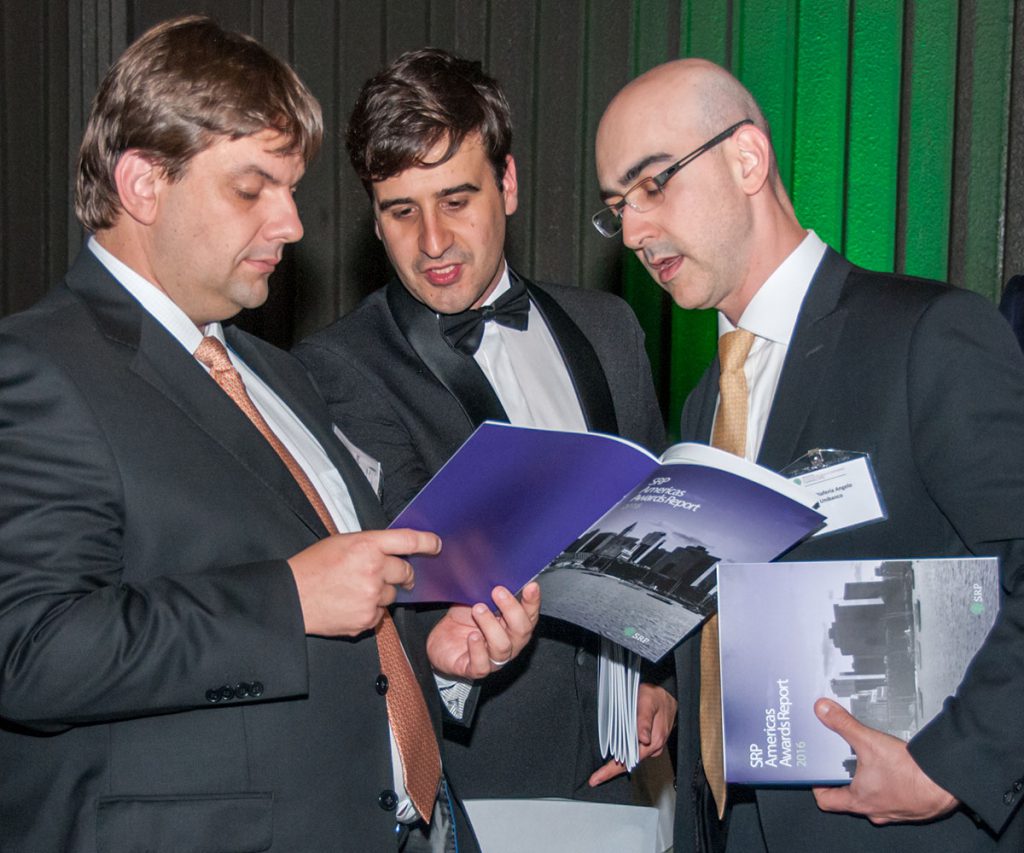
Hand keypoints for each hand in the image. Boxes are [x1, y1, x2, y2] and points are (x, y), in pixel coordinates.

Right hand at [288, 528, 438, 636]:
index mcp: (367, 545)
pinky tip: (351, 604)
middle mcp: (373, 570)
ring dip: (382, 592)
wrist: (291, 598)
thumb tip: (394, 550)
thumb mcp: (342, 542)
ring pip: (392, 595)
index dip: (427, 543)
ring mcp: (371, 596)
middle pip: (406, 572)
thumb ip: (371, 545)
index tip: (436, 545)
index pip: (408, 541)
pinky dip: (370, 610)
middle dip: (402, 573)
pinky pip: (380, 614)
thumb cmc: (313, 567)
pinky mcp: (366, 619)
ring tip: (356, 589)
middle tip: (392, 574)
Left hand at [427, 582, 540, 678]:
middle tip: (497, 592)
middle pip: (521, 631)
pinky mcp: (475, 669)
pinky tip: (472, 636)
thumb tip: (497, 574)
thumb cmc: (464, 620)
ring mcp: (493, 659)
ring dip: (491, 626)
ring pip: (502, 646)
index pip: (530, 614)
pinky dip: (478, 649)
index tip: (531, 586)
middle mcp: (509, 643)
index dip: (533, 601)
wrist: (441, 641)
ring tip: (478, 609)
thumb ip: (490, 592)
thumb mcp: (477, 600)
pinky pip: (482, 665)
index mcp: (513, 625)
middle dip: (511, 610)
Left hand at [589, 683, 677, 785]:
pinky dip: (624, 751)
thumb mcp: (648, 701)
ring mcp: (651, 747)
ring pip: (631, 757)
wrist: (668, 697)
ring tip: (602, 768)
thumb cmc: (656, 697)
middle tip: (595, 777)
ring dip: (617, 760)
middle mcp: (653, 748)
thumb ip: (644, 719)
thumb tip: (643, 738)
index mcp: (654, 741)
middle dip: (611, 769)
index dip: (611, 770)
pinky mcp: (648, 744)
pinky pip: (634, 750)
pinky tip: (616, 750)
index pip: (630, 761)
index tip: (596, 779)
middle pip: (629, 763)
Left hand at [812, 698, 957, 823]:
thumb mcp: (868, 741)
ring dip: (866, 782)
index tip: (816, 774)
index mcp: (858, 800)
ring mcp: (893, 812)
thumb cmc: (910, 772)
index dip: (818, 786)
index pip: (826, 801)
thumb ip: (843, 724)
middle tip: (839, 763)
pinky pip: (892, 798)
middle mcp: (874, 810)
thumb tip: (823, 711)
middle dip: (842, 780)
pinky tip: (892, 769)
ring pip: (871, 799)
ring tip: (866, 762)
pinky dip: (887, 785)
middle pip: (848, 799)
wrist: (945, 782)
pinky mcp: (910, 808)